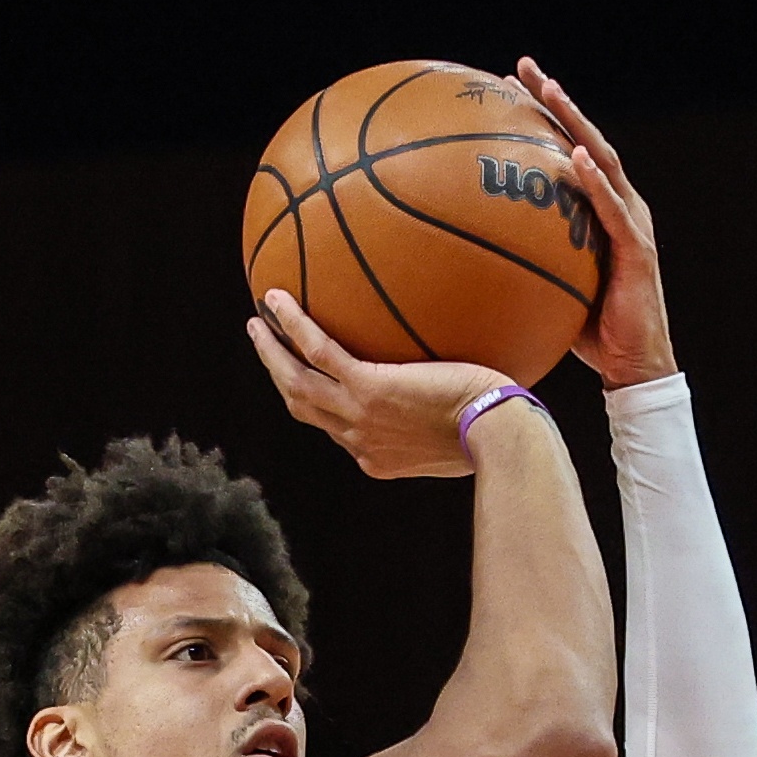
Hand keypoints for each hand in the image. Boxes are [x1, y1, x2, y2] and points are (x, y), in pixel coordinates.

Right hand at [247, 291, 507, 478]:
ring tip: (258, 321)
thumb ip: (448, 421)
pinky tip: (278, 298)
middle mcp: (359, 441)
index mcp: (377, 458)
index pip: (337, 431)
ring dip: (271, 351)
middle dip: (280, 376)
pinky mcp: (366, 387)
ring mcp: (358, 415)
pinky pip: (317, 350)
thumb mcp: (466, 438)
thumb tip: (467, 396)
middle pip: (304, 408)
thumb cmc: (498, 433)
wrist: (498, 436)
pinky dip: (293, 324)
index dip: (319, 407)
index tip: (312, 383)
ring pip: (296, 382)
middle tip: (266, 347)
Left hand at [511, 57, 677, 390]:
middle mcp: (620, 207)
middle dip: (555, 101)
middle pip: (585, 139)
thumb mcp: (546, 289)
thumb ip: (518, 264)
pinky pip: (612, 209)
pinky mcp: (638, 249)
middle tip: (524, 67)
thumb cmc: (587, 333)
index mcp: (599, 211)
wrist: (632, 367)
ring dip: (576, 124)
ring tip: (551, 92)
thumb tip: (459, 261)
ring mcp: (632, 224)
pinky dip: (595, 181)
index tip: (507, 87)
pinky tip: (575, 157)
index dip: (541, 117)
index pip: (567, 151)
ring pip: (604, 160)